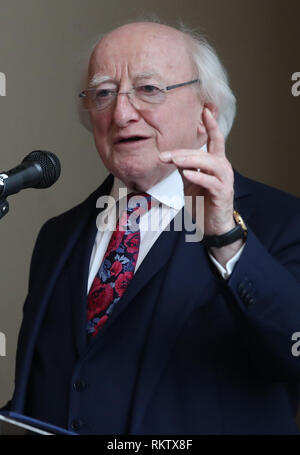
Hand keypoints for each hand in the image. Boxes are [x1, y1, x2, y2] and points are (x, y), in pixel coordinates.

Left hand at [159, 107, 242, 265]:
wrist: (212, 226)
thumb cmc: (203, 203)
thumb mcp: (190, 182)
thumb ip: (185, 167)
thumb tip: (172, 155)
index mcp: (215, 163)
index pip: (215, 140)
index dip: (211, 125)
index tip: (204, 111)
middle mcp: (222, 168)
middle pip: (206, 151)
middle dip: (184, 151)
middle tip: (164, 154)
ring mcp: (224, 181)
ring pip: (209, 164)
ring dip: (190, 160)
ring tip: (173, 160)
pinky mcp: (222, 194)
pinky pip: (211, 182)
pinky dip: (198, 177)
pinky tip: (187, 174)